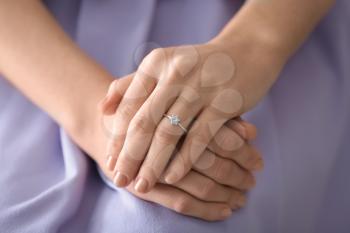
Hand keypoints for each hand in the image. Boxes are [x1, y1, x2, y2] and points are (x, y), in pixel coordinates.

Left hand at [104, 36, 278, 191]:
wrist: (246, 52)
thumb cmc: (198, 65)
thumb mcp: (163, 66)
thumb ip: (131, 84)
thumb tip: (102, 108)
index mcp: (155, 64)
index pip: (128, 107)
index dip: (117, 138)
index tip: (109, 163)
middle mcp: (174, 73)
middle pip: (143, 122)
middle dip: (129, 156)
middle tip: (120, 180)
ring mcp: (200, 88)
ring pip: (169, 133)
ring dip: (153, 164)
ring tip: (142, 187)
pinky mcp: (224, 103)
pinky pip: (200, 137)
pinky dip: (184, 160)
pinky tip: (172, 178)